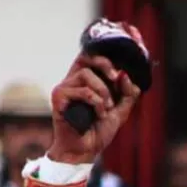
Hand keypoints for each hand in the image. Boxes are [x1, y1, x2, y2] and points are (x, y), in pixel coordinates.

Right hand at [48, 26, 143, 164]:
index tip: (126, 35)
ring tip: (106, 108)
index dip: (108, 45)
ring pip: (87, 74)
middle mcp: (74, 79)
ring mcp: (65, 87)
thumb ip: (127, 93)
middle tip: (116, 78)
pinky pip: (82, 90)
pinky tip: (98, 113)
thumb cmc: (98, 131)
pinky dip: (96, 101)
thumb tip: (126, 76)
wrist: (84, 151)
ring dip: (103, 92)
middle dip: (106, 65)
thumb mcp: (120, 110)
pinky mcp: (59, 97)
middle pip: (88, 56)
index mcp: (87, 79)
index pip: (94, 54)